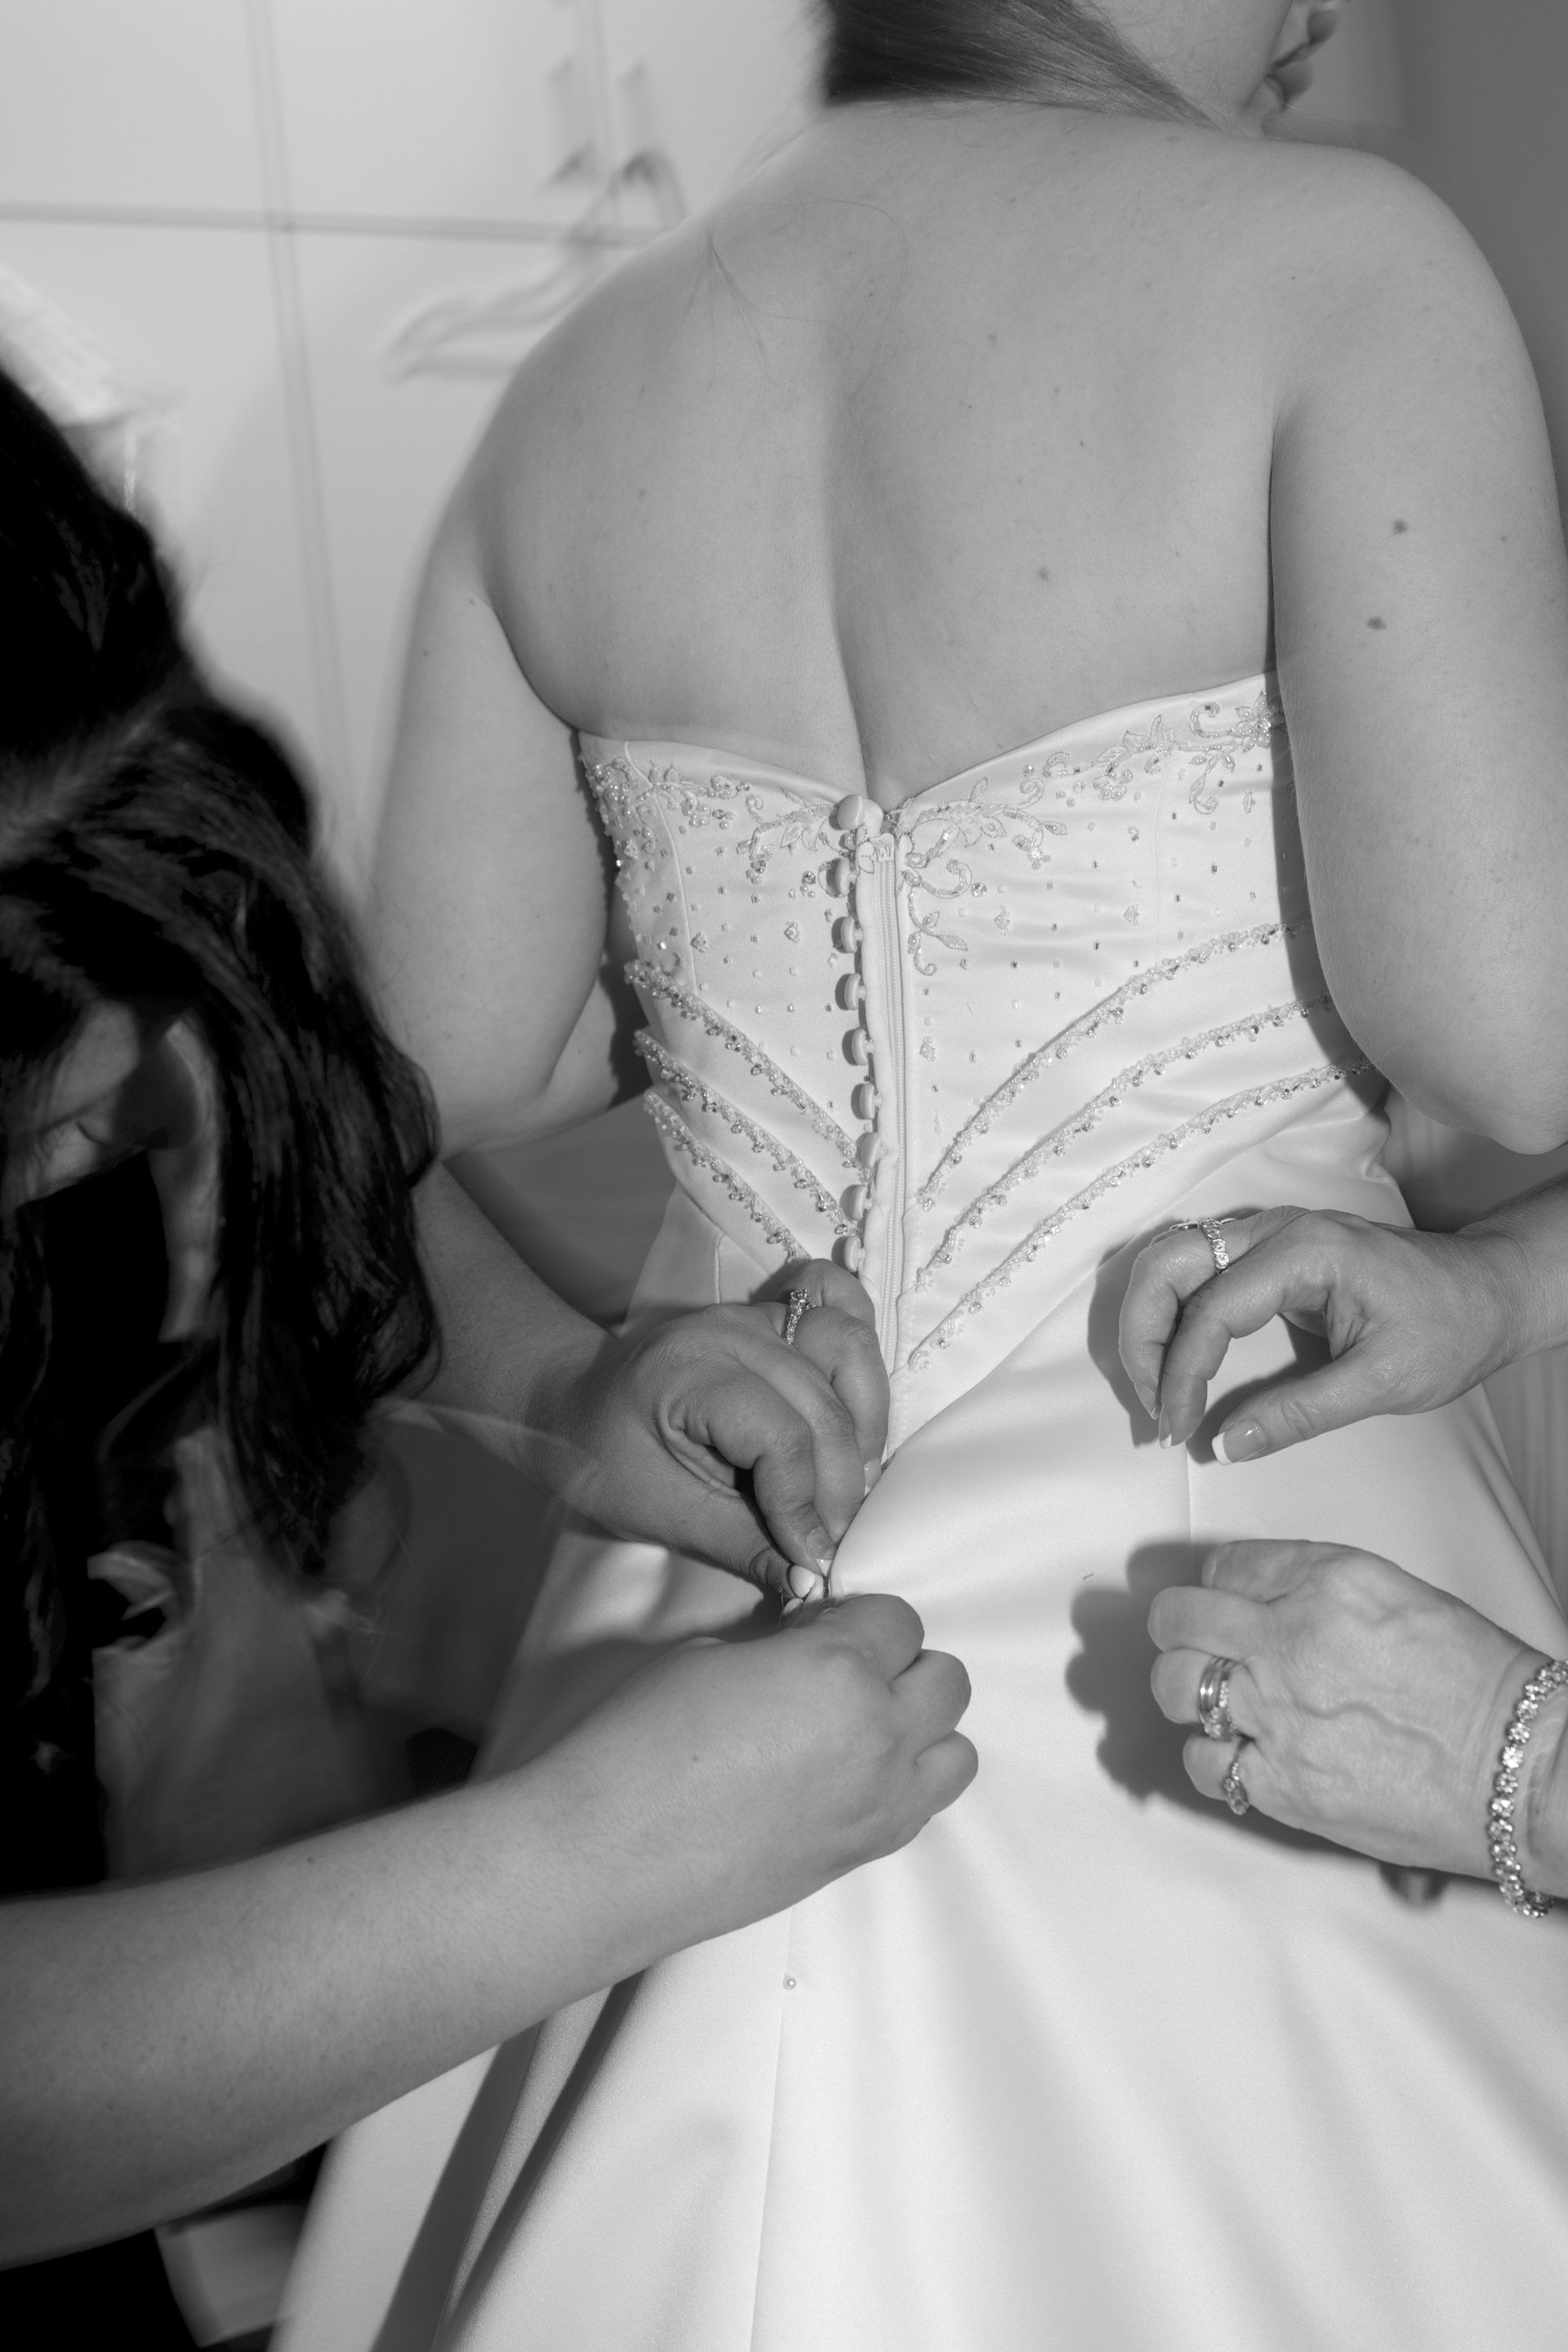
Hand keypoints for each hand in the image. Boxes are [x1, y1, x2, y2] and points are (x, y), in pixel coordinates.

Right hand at [538, 1593, 976, 1943]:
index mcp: (838, 1669)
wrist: (607, 1856)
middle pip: (947, 1680)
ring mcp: (880, 1804)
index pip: (900, 1618)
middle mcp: (878, 1735)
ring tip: (856, 1729)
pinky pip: (924, 1806)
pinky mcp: (864, 1855)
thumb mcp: (710, 1657)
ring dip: (919, 1729)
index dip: (860, 1619)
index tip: (823, 1630)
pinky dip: (904, 1783)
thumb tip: (812, 1648)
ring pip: (956, 1750)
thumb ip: (785, 1647)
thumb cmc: (639, 1744)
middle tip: (842, 1674)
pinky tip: (843, 1778)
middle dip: (900, 1666)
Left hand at [543, 1261, 888, 1600]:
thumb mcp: (662, 1515)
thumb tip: (810, 1586)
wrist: (570, 1406)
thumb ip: (742, 1547)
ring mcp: (754, 1315)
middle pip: (822, 1403)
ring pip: (847, 1348)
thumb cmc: (603, 1460)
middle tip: (831, 1537)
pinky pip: (838, 1312)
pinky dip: (859, 1360)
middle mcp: (729, 1330)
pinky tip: (855, 1415)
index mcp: (689, 1374)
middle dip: (840, 1483)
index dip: (804, 1505)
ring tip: (848, 1482)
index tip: (810, 1559)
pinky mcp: (771, 1316)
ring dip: (864, 1422)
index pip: (781, 1437)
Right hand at [1118, 1208, 1523, 1460]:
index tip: (1180, 1430)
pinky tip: (1176, 1362)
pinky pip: (1195, 1269)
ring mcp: (1268, 1234)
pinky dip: (1171, 1313)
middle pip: (1168, 1263)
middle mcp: (1276, 1229)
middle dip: (1144, 1338)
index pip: (1211, 1309)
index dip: (1183, 1374)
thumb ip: (1300, 1414)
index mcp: (1306, 1252)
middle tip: (1155, 1408)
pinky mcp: (1268, 1251)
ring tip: (1158, 1390)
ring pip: (1172, 1259)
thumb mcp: (1383, 1384)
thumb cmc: (1448, 1330)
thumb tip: (1226, 1445)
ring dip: (1150, 1323)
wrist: (1488, 1292)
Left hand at [1147, 1539, 1561, 1881]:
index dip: (1221, 1583)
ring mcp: (1278, 1716)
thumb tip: (1262, 1598)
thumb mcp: (1397, 1595)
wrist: (1517, 1767)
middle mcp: (1289, 1641)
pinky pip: (1203, 1763)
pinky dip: (1209, 1755)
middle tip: (1191, 1637)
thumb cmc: (1478, 1684)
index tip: (1226, 1597)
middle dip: (1178, 1624)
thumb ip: (1318, 1588)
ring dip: (1184, 1687)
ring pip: (1175, 1686)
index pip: (1228, 1565)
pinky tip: (1235, 1751)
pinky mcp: (1281, 1784)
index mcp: (1325, 1583)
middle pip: (1181, 1618)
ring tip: (1210, 1694)